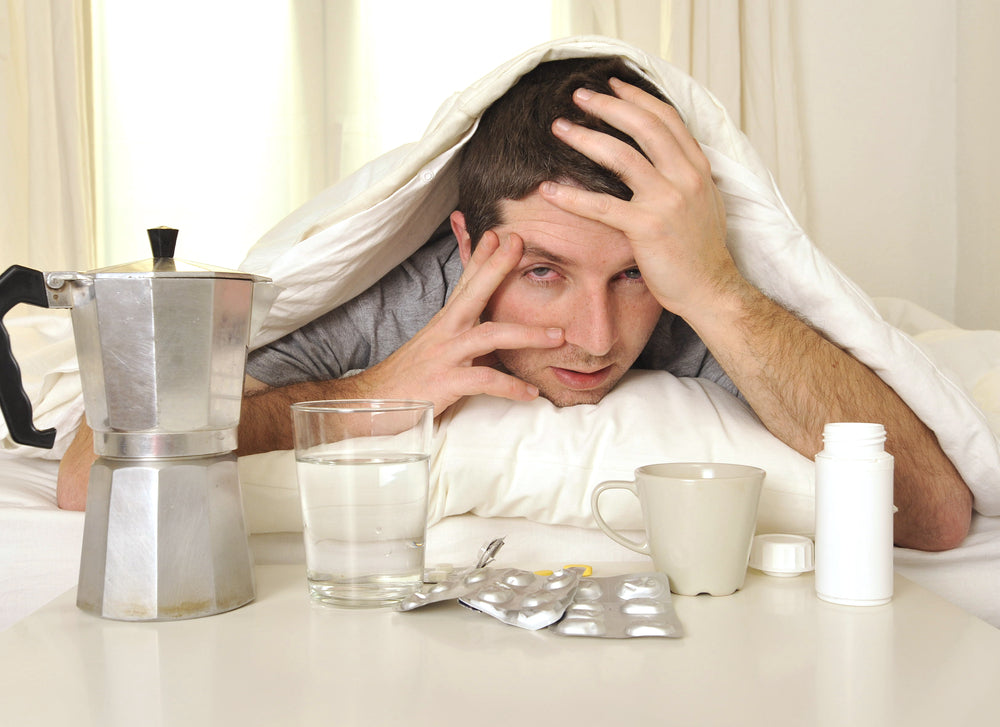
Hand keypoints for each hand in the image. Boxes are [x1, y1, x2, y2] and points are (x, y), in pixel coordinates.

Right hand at [356, 230, 564, 414]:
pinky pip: (485, 380)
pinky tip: (529, 393)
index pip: (465, 283)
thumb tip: (493, 333)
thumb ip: (463, 336)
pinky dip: (510, 387)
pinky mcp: (446, 382)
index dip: (480, 257)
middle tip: (521, 245)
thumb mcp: (437, 347)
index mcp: (445, 322)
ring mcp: (446, 355)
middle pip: (475, 292)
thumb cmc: (410, 377)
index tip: (498, 234)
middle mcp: (445, 331)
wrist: (373, 402)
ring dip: (526, 334)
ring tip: (557, 336)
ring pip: (490, 335)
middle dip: (498, 267)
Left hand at [538, 78, 743, 319]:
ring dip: (585, 137)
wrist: (711, 288)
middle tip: (579, 94)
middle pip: (642, 126)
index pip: (666, 118)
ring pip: (620, 156)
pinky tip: (548, 190)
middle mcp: (685, 177)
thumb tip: (662, 157)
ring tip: (559, 127)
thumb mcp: (704, 201)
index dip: (637, 97)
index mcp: (699, 167)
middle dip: (608, 105)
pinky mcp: (647, 227)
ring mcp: (667, 200)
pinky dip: (571, 197)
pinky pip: (601, 206)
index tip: (613, 83)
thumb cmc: (702, 251)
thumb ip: (684, 175)